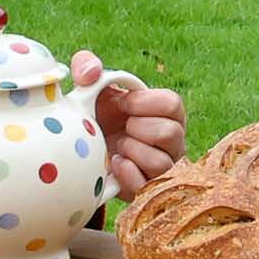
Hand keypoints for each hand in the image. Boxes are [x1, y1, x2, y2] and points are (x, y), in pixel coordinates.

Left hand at [75, 53, 189, 193]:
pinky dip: (127, 174)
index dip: (144, 103)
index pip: (173, 103)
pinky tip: (113, 164)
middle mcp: (171, 142)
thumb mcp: (90, 88)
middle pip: (170, 133)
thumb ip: (87, 67)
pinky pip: (146, 186)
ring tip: (117, 146)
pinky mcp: (147, 190)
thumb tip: (90, 72)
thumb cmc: (97, 116)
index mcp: (165, 113)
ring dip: (132, 151)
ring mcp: (162, 169)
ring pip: (161, 162)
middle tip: (122, 127)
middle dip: (138, 127)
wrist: (85, 153)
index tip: (122, 104)